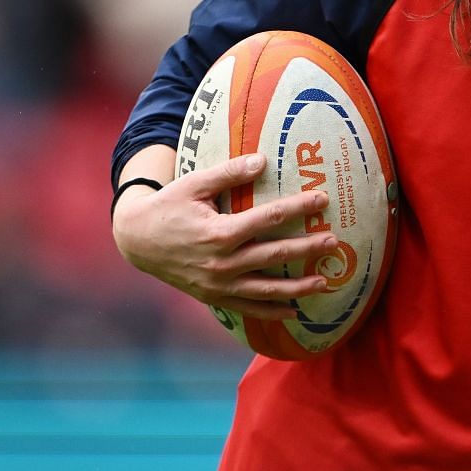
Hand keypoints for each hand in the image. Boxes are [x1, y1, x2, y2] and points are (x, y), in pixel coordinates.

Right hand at [111, 153, 336, 320]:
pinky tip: (295, 311)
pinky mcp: (214, 297)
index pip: (268, 218)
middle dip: (307, 248)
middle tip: (334, 241)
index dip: (298, 207)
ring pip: (266, 289)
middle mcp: (221, 262)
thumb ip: (229, 173)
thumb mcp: (194, 184)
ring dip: (298, 287)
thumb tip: (263, 159)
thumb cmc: (168, 206)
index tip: (322, 199)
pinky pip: (248, 308)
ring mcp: (218, 284)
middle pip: (275, 254)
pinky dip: (272, 311)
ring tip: (326, 282)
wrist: (136, 241)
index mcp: (219, 232)